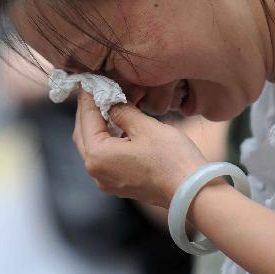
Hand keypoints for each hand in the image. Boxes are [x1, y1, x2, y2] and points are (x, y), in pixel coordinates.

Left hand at [73, 92, 206, 208]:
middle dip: (88, 112)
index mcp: (97, 155)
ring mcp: (107, 181)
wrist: (192, 192)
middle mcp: (96, 171)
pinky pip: (105, 158)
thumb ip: (121, 110)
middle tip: (96, 91)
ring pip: (93, 147)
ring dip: (98, 126)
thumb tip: (109, 100)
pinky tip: (118, 128)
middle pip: (83, 134)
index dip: (88, 97)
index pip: (86, 118)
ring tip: (108, 106)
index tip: (88, 81)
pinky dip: (107, 141)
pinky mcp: (119, 185)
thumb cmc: (171, 159)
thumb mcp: (144, 126)